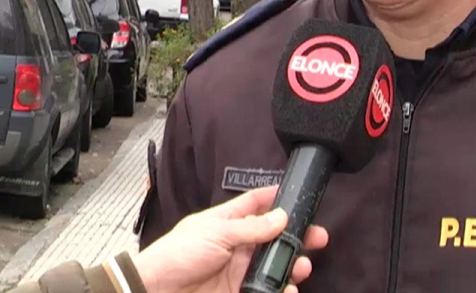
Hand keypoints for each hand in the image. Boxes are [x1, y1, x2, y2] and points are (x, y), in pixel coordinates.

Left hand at [132, 186, 328, 292]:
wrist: (156, 291)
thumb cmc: (179, 254)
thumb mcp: (217, 233)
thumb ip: (252, 227)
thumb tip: (282, 216)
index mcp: (227, 221)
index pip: (255, 203)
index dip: (275, 197)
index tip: (299, 193)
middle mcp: (236, 244)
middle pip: (273, 237)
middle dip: (296, 236)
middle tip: (318, 238)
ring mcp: (238, 270)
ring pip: (273, 265)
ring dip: (292, 265)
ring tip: (302, 268)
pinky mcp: (237, 292)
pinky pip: (265, 290)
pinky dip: (280, 290)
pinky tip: (288, 290)